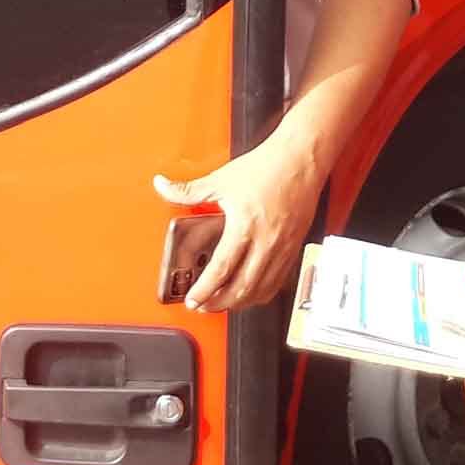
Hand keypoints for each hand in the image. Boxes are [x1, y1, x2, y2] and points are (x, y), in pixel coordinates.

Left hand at [153, 133, 324, 311]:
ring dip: (239, 302)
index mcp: (245, 226)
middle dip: (218, 303)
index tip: (192, 299)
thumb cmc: (267, 167)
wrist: (301, 159)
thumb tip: (163, 186)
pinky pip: (278, 282)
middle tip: (203, 305)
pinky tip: (251, 292)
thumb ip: (188, 190)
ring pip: (261, 290)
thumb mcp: (221, 179)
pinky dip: (261, 294)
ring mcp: (282, 248)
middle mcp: (266, 242)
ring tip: (222, 302)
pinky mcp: (293, 248)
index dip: (204, 290)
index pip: (221, 270)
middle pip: (241, 288)